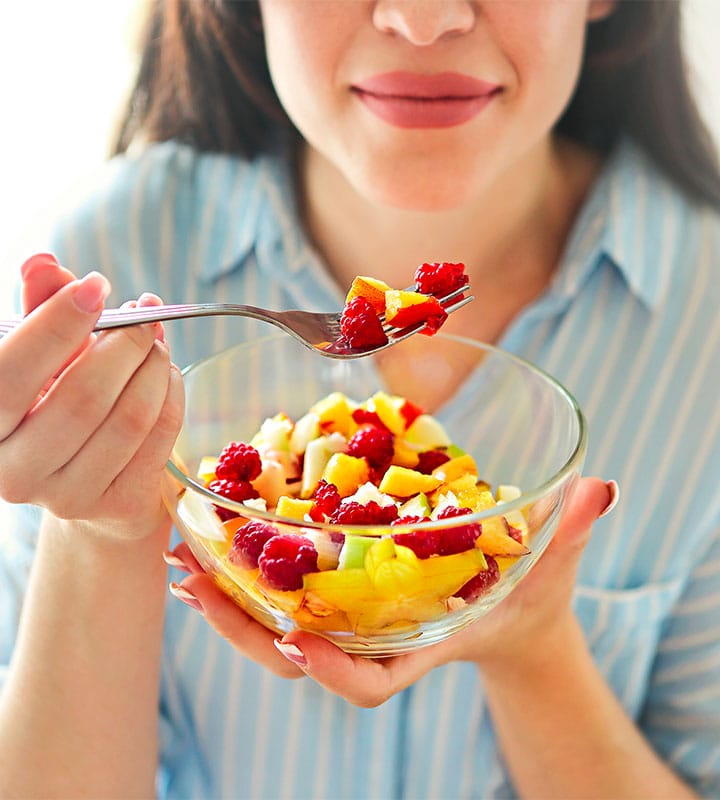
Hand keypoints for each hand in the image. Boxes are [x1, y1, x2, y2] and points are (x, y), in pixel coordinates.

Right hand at [0, 253, 184, 539]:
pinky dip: (171, 396)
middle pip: (83, 397)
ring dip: (154, 369)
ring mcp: (67, 497)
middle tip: (144, 313)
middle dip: (124, 344)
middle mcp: (15, 471)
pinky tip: (166, 375)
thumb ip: (38, 311)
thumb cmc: (54, 405)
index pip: (9, 372)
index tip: (96, 285)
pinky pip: (158, 438)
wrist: (84, 479)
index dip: (57, 323)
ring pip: (128, 419)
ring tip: (156, 344)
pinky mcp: (115, 505)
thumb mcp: (39, 358)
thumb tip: (42, 261)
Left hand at [166, 477, 615, 692]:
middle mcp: (380, 636)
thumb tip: (601, 489)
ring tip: (183, 558)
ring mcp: (358, 619)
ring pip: (281, 627)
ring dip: (227, 598)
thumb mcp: (551, 565)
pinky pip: (286, 593)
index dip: (339, 674)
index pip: (378, 682)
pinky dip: (244, 573)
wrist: (509, 610)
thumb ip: (571, 531)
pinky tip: (212, 539)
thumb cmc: (529, 594)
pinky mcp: (345, 592)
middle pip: (303, 655)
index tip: (302, 644)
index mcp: (425, 641)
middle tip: (196, 584)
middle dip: (246, 627)